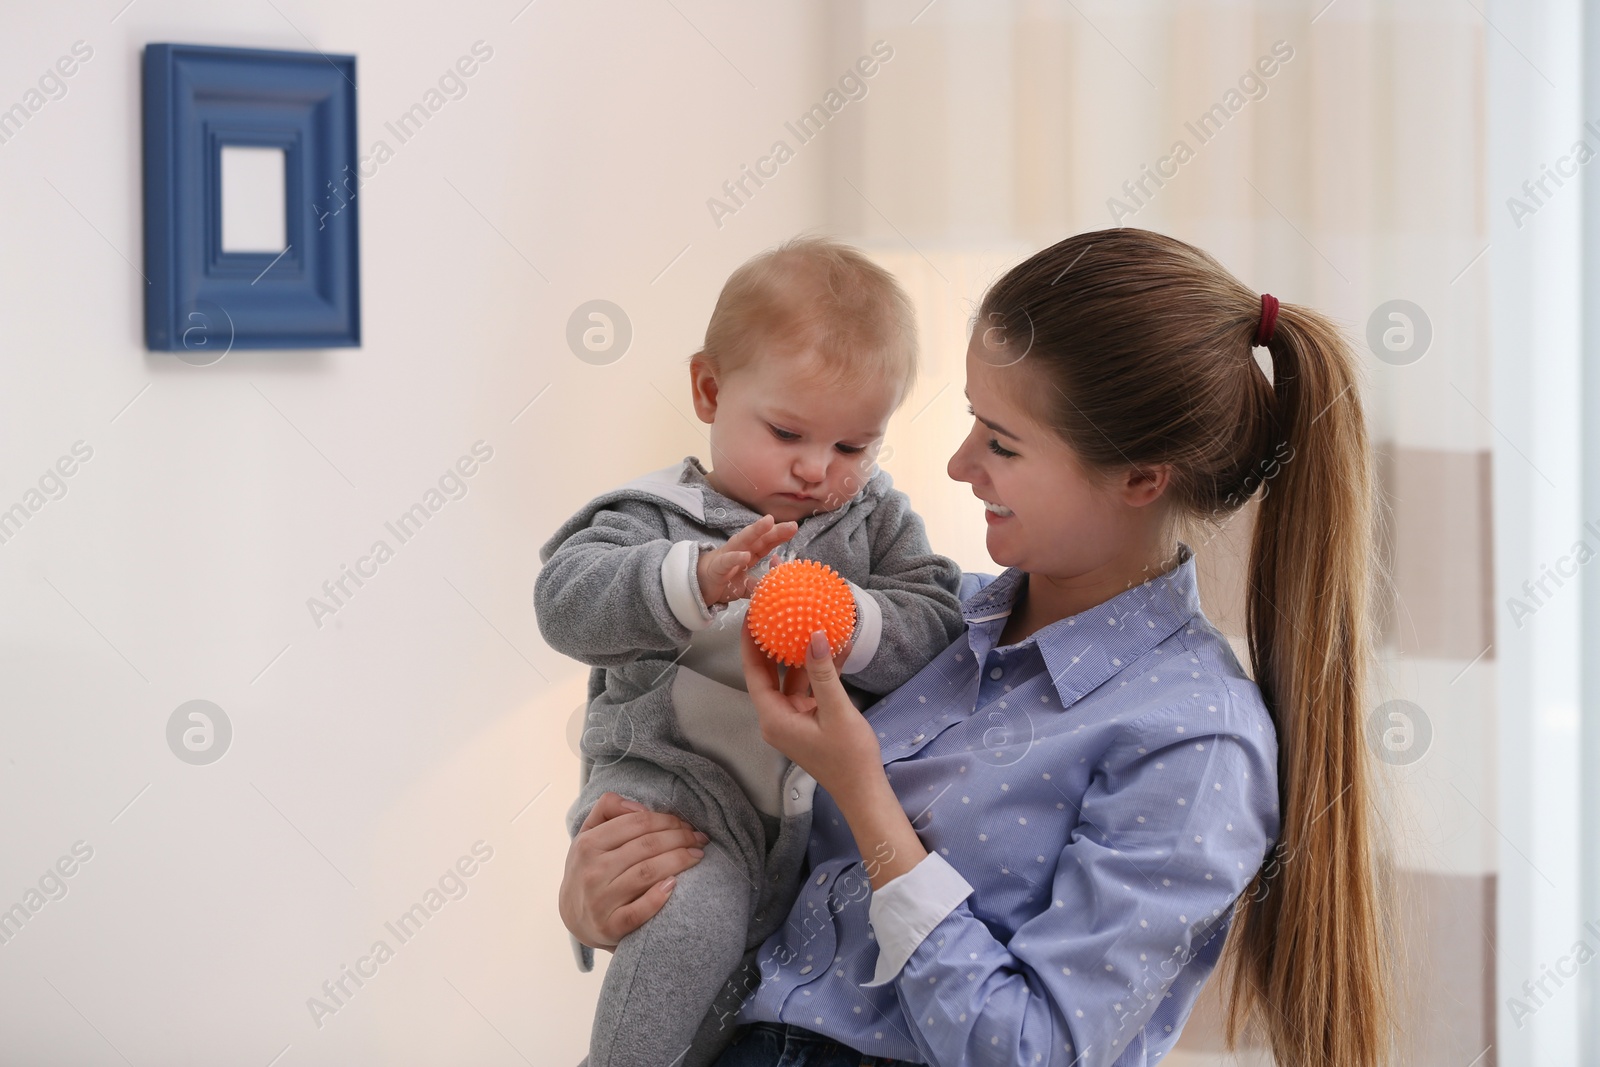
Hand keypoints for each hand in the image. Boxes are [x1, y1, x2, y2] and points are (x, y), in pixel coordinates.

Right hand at [558, 792, 709, 951]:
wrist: (574, 918)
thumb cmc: (589, 869)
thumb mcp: (588, 834)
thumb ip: (608, 809)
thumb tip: (640, 808)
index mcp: (588, 844)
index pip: (637, 823)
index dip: (667, 820)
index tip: (686, 823)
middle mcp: (592, 871)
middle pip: (647, 846)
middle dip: (680, 838)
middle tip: (699, 838)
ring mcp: (599, 901)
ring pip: (647, 873)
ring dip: (679, 861)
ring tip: (697, 855)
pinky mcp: (609, 927)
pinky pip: (638, 911)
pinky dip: (659, 897)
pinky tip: (675, 885)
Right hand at [697, 515, 797, 607]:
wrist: (698, 585)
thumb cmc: (724, 580)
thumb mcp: (747, 585)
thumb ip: (761, 584)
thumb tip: (780, 588)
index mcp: (749, 552)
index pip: (766, 542)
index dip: (779, 535)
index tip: (794, 528)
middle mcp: (740, 549)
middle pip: (759, 538)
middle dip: (774, 530)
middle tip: (792, 525)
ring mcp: (728, 556)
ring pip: (743, 541)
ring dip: (756, 531)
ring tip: (769, 523)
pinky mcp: (717, 567)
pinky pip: (727, 561)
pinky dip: (735, 558)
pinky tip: (745, 555)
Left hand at [739, 624, 883, 808]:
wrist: (863, 790)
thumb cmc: (848, 757)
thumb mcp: (836, 711)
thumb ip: (823, 673)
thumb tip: (814, 636)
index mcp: (774, 718)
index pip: (753, 672)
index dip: (750, 642)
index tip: (751, 615)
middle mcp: (777, 717)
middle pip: (768, 673)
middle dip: (773, 643)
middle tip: (776, 612)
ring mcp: (793, 719)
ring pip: (790, 679)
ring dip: (801, 655)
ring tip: (807, 623)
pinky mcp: (808, 720)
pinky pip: (808, 688)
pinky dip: (818, 671)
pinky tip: (835, 649)